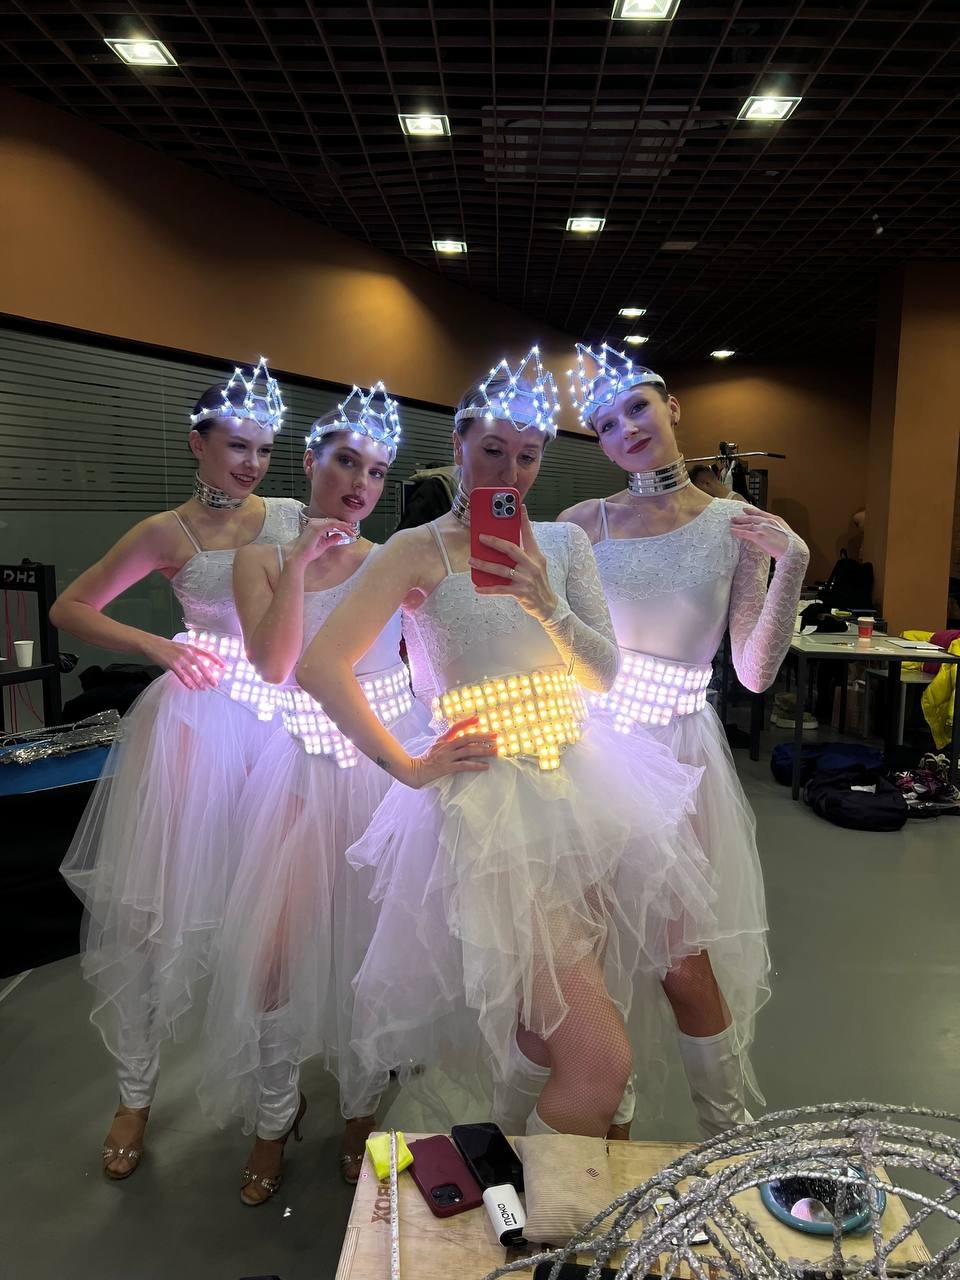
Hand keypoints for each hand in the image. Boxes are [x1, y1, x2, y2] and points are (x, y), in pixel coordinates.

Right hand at [143, 636, 224, 690]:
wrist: (154, 644)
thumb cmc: (169, 647)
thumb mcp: (183, 647)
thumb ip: (192, 654)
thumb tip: (202, 663)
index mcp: (191, 647)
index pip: (207, 653)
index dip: (216, 660)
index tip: (223, 666)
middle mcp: (187, 653)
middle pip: (202, 665)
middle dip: (209, 675)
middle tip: (215, 683)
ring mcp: (180, 659)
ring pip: (193, 672)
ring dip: (199, 681)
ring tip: (204, 688)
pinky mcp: (172, 664)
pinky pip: (182, 675)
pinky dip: (187, 682)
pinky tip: (191, 687)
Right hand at [288, 517, 357, 563]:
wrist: (300, 557)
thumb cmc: (309, 552)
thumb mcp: (324, 545)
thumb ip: (332, 539)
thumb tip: (340, 535)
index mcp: (315, 525)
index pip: (331, 522)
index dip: (342, 525)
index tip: (350, 530)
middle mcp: (314, 522)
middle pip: (333, 520)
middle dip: (345, 525)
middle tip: (353, 530)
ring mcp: (315, 524)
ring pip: (334, 521)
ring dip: (344, 526)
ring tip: (351, 531)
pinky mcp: (317, 528)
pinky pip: (332, 524)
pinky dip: (340, 526)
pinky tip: (346, 530)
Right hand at [402, 715, 497, 788]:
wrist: (413, 771)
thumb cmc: (425, 760)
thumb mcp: (434, 746)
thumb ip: (446, 741)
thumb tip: (459, 738)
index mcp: (442, 740)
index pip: (456, 727)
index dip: (467, 722)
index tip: (478, 718)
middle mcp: (446, 746)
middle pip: (467, 737)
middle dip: (483, 736)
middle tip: (496, 735)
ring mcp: (446, 756)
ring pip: (468, 750)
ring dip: (483, 750)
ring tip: (495, 751)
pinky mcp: (447, 767)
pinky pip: (464, 765)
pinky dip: (476, 765)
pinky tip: (485, 766)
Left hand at [469, 506, 558, 621]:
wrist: (548, 606)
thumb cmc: (538, 583)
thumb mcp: (536, 566)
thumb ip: (524, 556)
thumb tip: (503, 546)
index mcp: (536, 556)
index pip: (529, 536)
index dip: (525, 521)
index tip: (520, 507)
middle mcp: (532, 566)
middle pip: (511, 549)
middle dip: (495, 542)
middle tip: (481, 537)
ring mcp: (526, 579)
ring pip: (501, 569)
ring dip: (484, 565)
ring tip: (472, 560)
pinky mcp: (520, 592)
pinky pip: (500, 589)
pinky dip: (487, 589)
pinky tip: (477, 588)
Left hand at [730, 506, 798, 559]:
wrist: (792, 550)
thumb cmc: (790, 545)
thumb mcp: (784, 533)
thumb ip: (776, 530)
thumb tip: (770, 533)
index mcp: (776, 519)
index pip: (761, 513)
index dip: (752, 511)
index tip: (745, 509)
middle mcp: (768, 521)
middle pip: (752, 518)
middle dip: (742, 517)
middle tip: (734, 517)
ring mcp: (763, 528)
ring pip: (747, 525)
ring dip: (738, 524)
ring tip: (731, 524)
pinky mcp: (759, 536)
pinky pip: (745, 533)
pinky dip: (738, 532)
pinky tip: (733, 531)